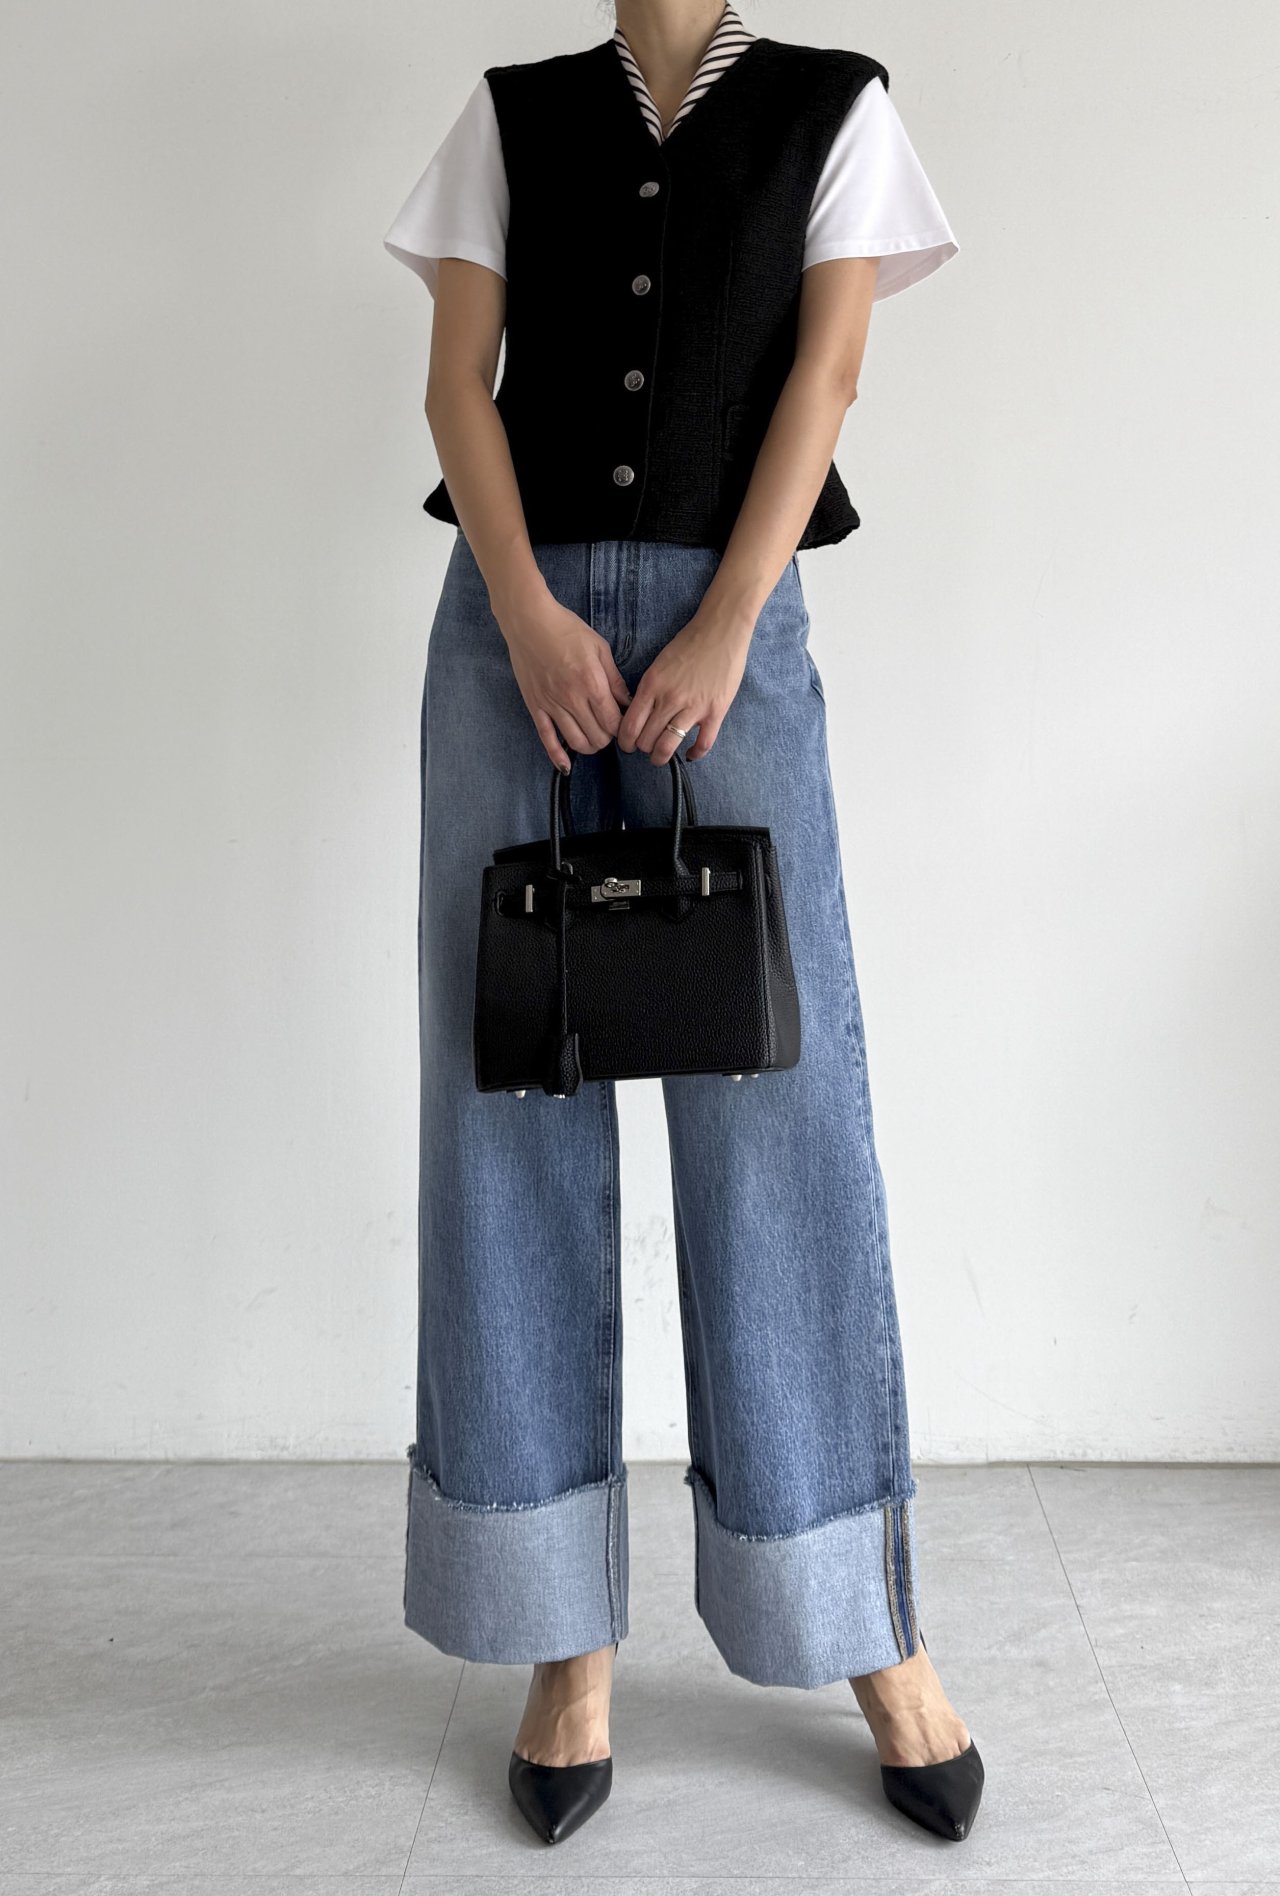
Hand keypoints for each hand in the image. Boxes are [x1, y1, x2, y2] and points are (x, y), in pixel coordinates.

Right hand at [497, 591, 631, 771]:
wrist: (529, 622)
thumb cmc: (567, 629)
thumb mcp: (600, 648)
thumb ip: (615, 679)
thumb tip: (628, 702)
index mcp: (592, 684)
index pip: (614, 723)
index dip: (622, 728)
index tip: (623, 722)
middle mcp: (573, 699)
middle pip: (598, 737)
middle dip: (608, 737)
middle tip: (608, 728)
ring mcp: (552, 705)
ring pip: (576, 742)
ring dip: (589, 746)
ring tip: (593, 737)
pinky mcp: (536, 707)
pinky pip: (546, 738)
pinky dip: (558, 756)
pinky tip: (566, 766)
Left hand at [616, 607, 752, 764]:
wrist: (721, 631)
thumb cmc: (689, 644)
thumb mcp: (658, 664)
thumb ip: (649, 689)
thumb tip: (639, 713)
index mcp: (651, 685)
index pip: (629, 725)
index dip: (625, 741)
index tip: (628, 744)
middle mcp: (669, 699)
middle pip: (646, 740)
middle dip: (642, 749)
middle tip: (645, 749)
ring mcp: (693, 707)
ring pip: (668, 746)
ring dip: (660, 757)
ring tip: (660, 757)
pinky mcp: (715, 711)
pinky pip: (703, 744)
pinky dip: (694, 754)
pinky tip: (690, 754)